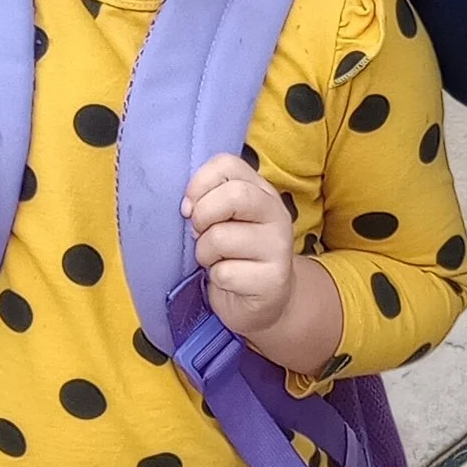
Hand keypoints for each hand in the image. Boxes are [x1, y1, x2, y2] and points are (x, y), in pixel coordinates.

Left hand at [182, 154, 344, 374]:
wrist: (262, 302)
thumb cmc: (234, 255)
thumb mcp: (222, 219)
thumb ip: (208, 200)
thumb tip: (187, 206)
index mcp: (261, 191)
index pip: (227, 164)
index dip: (199, 183)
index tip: (189, 207)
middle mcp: (276, 213)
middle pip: (234, 195)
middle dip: (203, 216)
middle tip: (200, 234)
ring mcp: (279, 247)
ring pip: (221, 237)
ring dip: (205, 253)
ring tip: (215, 261)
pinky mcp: (274, 280)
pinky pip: (224, 273)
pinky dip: (216, 279)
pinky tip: (229, 281)